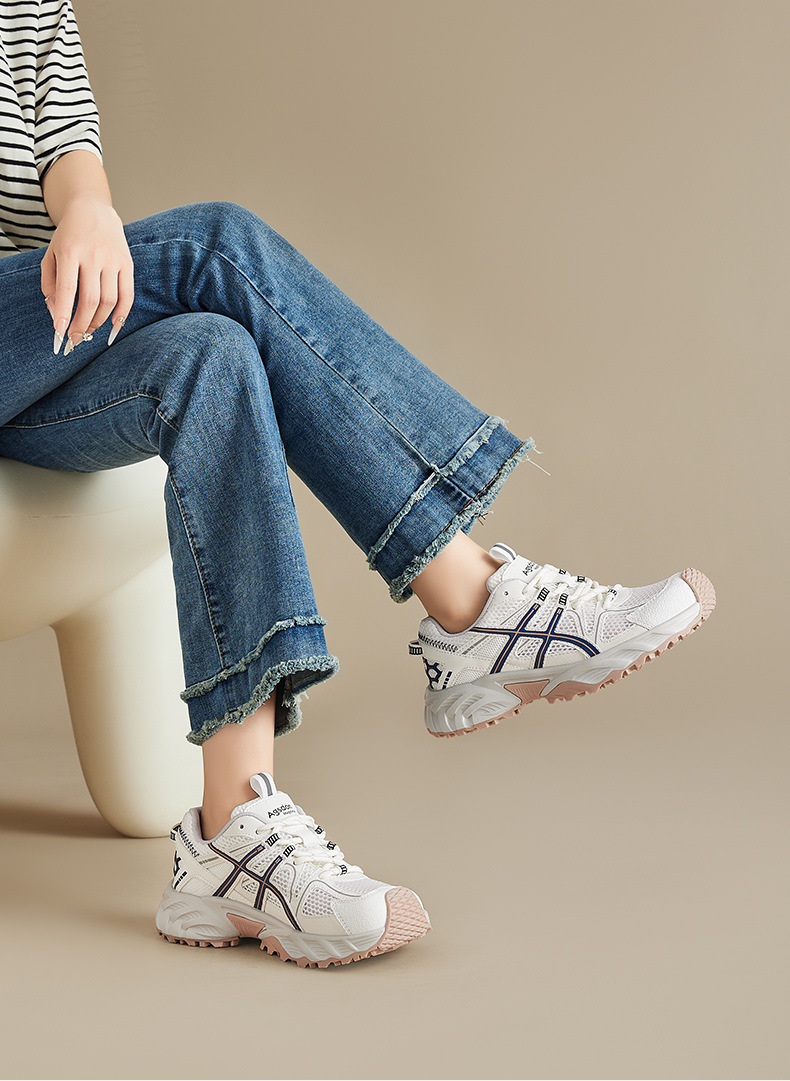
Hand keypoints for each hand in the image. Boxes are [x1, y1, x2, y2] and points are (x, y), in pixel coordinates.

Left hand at [41, 195, 134, 354]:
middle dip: (82, 324)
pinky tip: (113, 325)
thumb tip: (56, 312)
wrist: (94, 210)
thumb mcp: (51, 254)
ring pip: (109, 300)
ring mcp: (113, 260)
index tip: (60, 332)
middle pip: (90, 299)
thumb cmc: (69, 236)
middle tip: (75, 338)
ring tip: (89, 330)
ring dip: (98, 321)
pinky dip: (121, 314)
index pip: (67, 288)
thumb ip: (49, 283)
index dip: (64, 313)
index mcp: (70, 251)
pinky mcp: (127, 264)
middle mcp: (94, 255)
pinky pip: (127, 295)